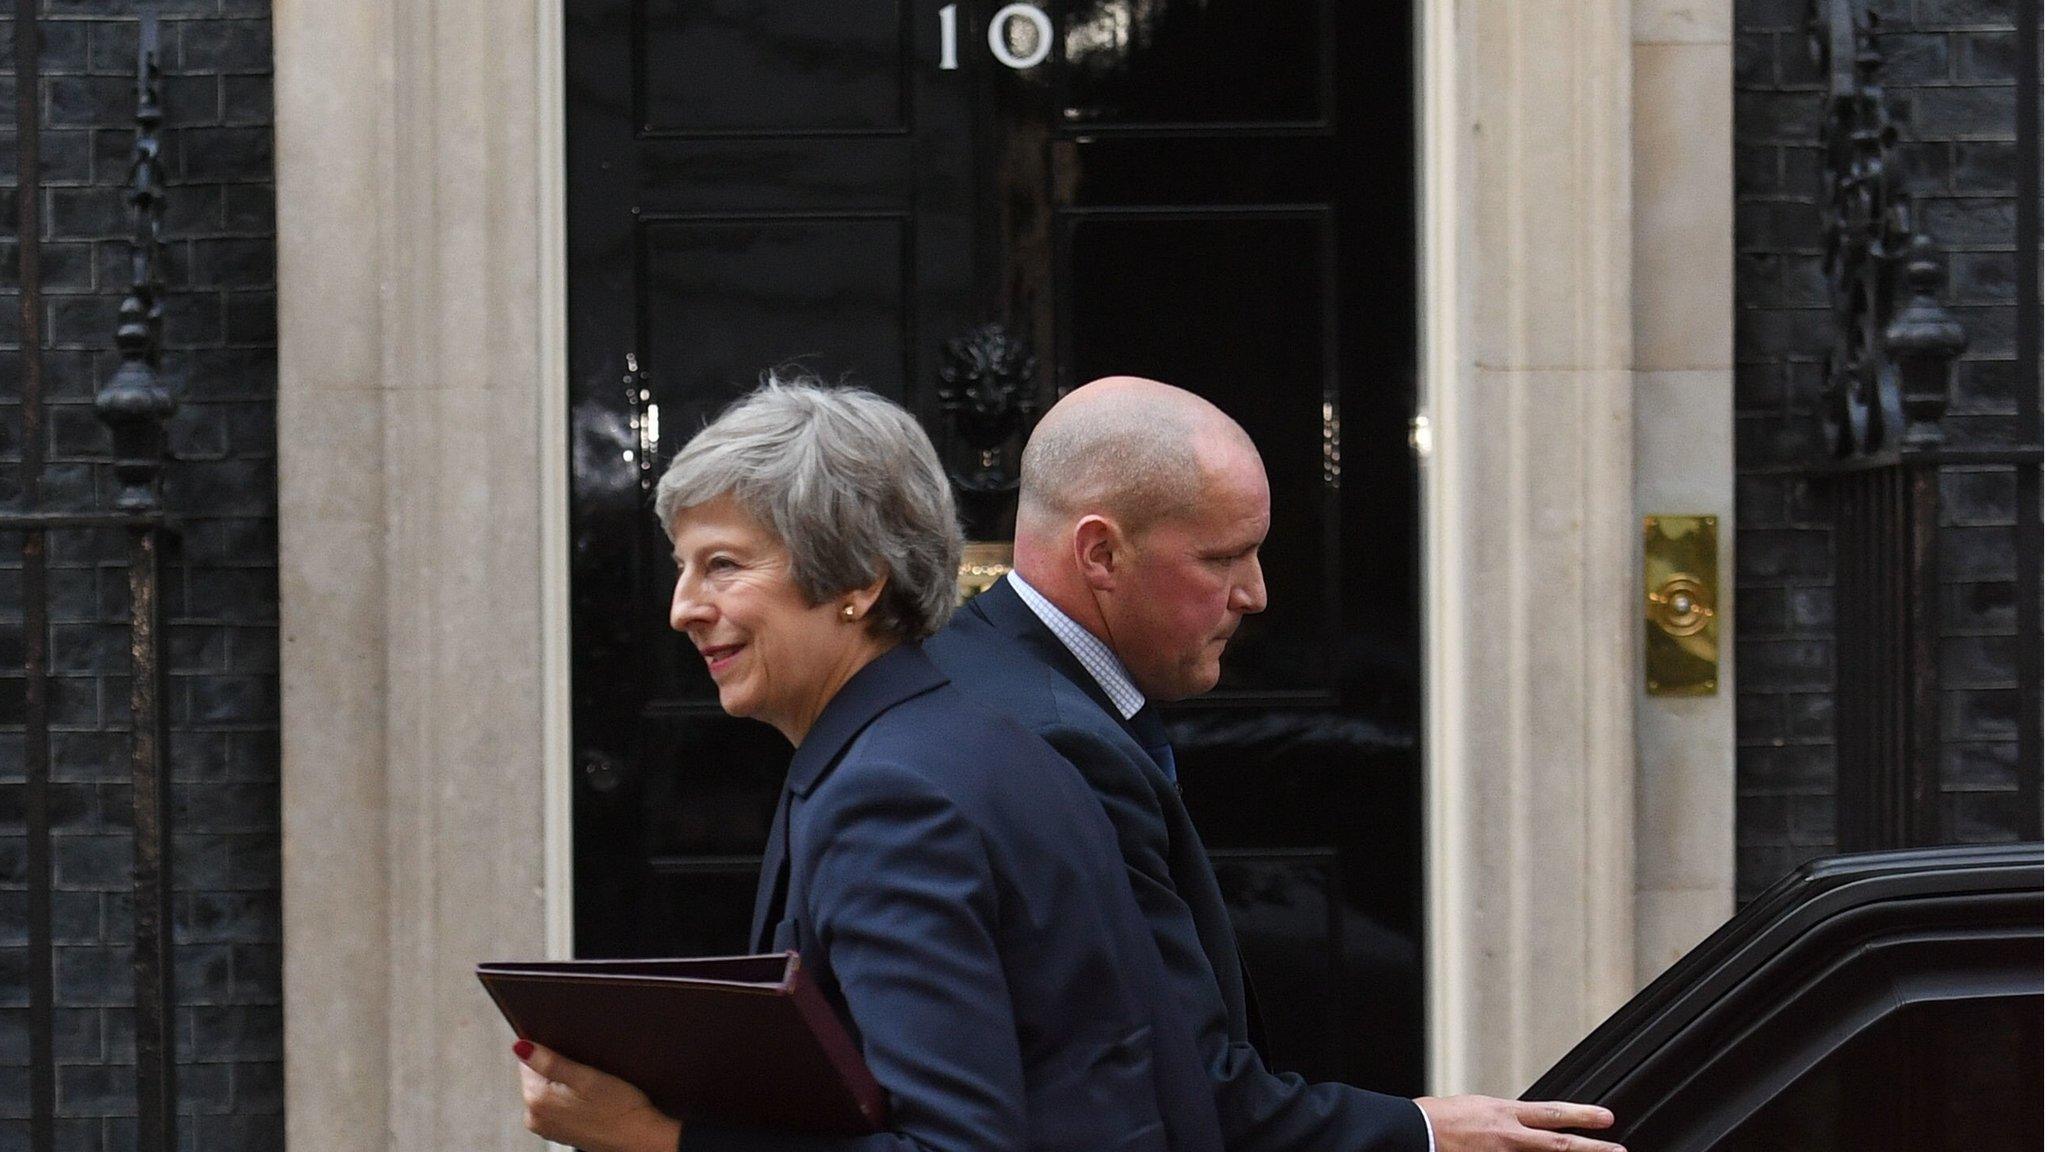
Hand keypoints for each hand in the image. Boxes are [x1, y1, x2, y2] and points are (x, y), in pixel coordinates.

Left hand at [515, 1039, 683, 1151]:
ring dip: (564, 1084)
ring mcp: (545, 1127)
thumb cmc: (618, 1108)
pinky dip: (569, 1098)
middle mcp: (534, 1117)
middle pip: (536, 1076)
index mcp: (536, 1099)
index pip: (528, 1061)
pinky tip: (590, 1100)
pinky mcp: (558, 1132)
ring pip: (547, 1090)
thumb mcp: (586, 1077)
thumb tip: (520, 1047)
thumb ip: (549, 1062)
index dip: (552, 1053)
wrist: (638, 1138)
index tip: (574, 1059)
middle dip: (558, 1069)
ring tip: (590, 1088)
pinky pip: (556, 1105)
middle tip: (586, 1074)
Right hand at [1415, 1095, 1623, 1151]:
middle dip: (1592, 1148)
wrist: (1414, 1132)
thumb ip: (1505, 1118)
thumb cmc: (1438, 1118)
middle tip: (1619, 1150)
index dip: (1582, 1115)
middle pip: (1559, 1144)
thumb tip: (1524, 1123)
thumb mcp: (1478, 1107)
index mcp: (1504, 1112)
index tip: (1606, 1118)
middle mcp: (1508, 1136)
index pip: (1552, 1113)